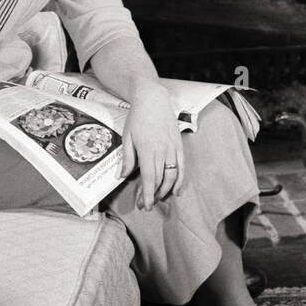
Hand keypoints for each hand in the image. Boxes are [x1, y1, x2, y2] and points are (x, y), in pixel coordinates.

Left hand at [122, 82, 182, 210]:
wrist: (153, 99)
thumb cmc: (137, 117)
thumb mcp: (127, 137)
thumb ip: (127, 158)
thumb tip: (123, 176)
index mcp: (147, 149)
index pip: (149, 178)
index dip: (147, 194)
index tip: (144, 205)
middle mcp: (162, 150)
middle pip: (160, 179)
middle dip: (154, 195)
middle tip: (145, 205)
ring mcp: (172, 148)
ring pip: (173, 175)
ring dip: (166, 190)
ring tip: (159, 198)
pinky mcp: (179, 145)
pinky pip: (182, 166)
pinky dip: (180, 180)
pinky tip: (176, 190)